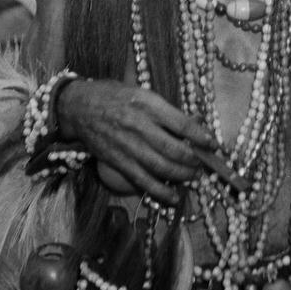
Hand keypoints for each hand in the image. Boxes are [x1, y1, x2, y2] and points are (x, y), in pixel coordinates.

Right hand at [56, 79, 222, 205]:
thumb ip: (165, 110)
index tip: (212, 144)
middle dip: (193, 160)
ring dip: (181, 175)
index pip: (180, 122)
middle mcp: (138, 125)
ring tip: (194, 177)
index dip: (199, 136)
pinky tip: (173, 197)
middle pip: (172, 148)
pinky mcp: (118, 162)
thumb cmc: (114, 95)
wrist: (78, 107)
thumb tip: (193, 123)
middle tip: (204, 165)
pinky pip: (142, 180)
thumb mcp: (141, 93)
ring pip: (160, 167)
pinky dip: (160, 191)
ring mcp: (127, 146)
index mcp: (146, 103)